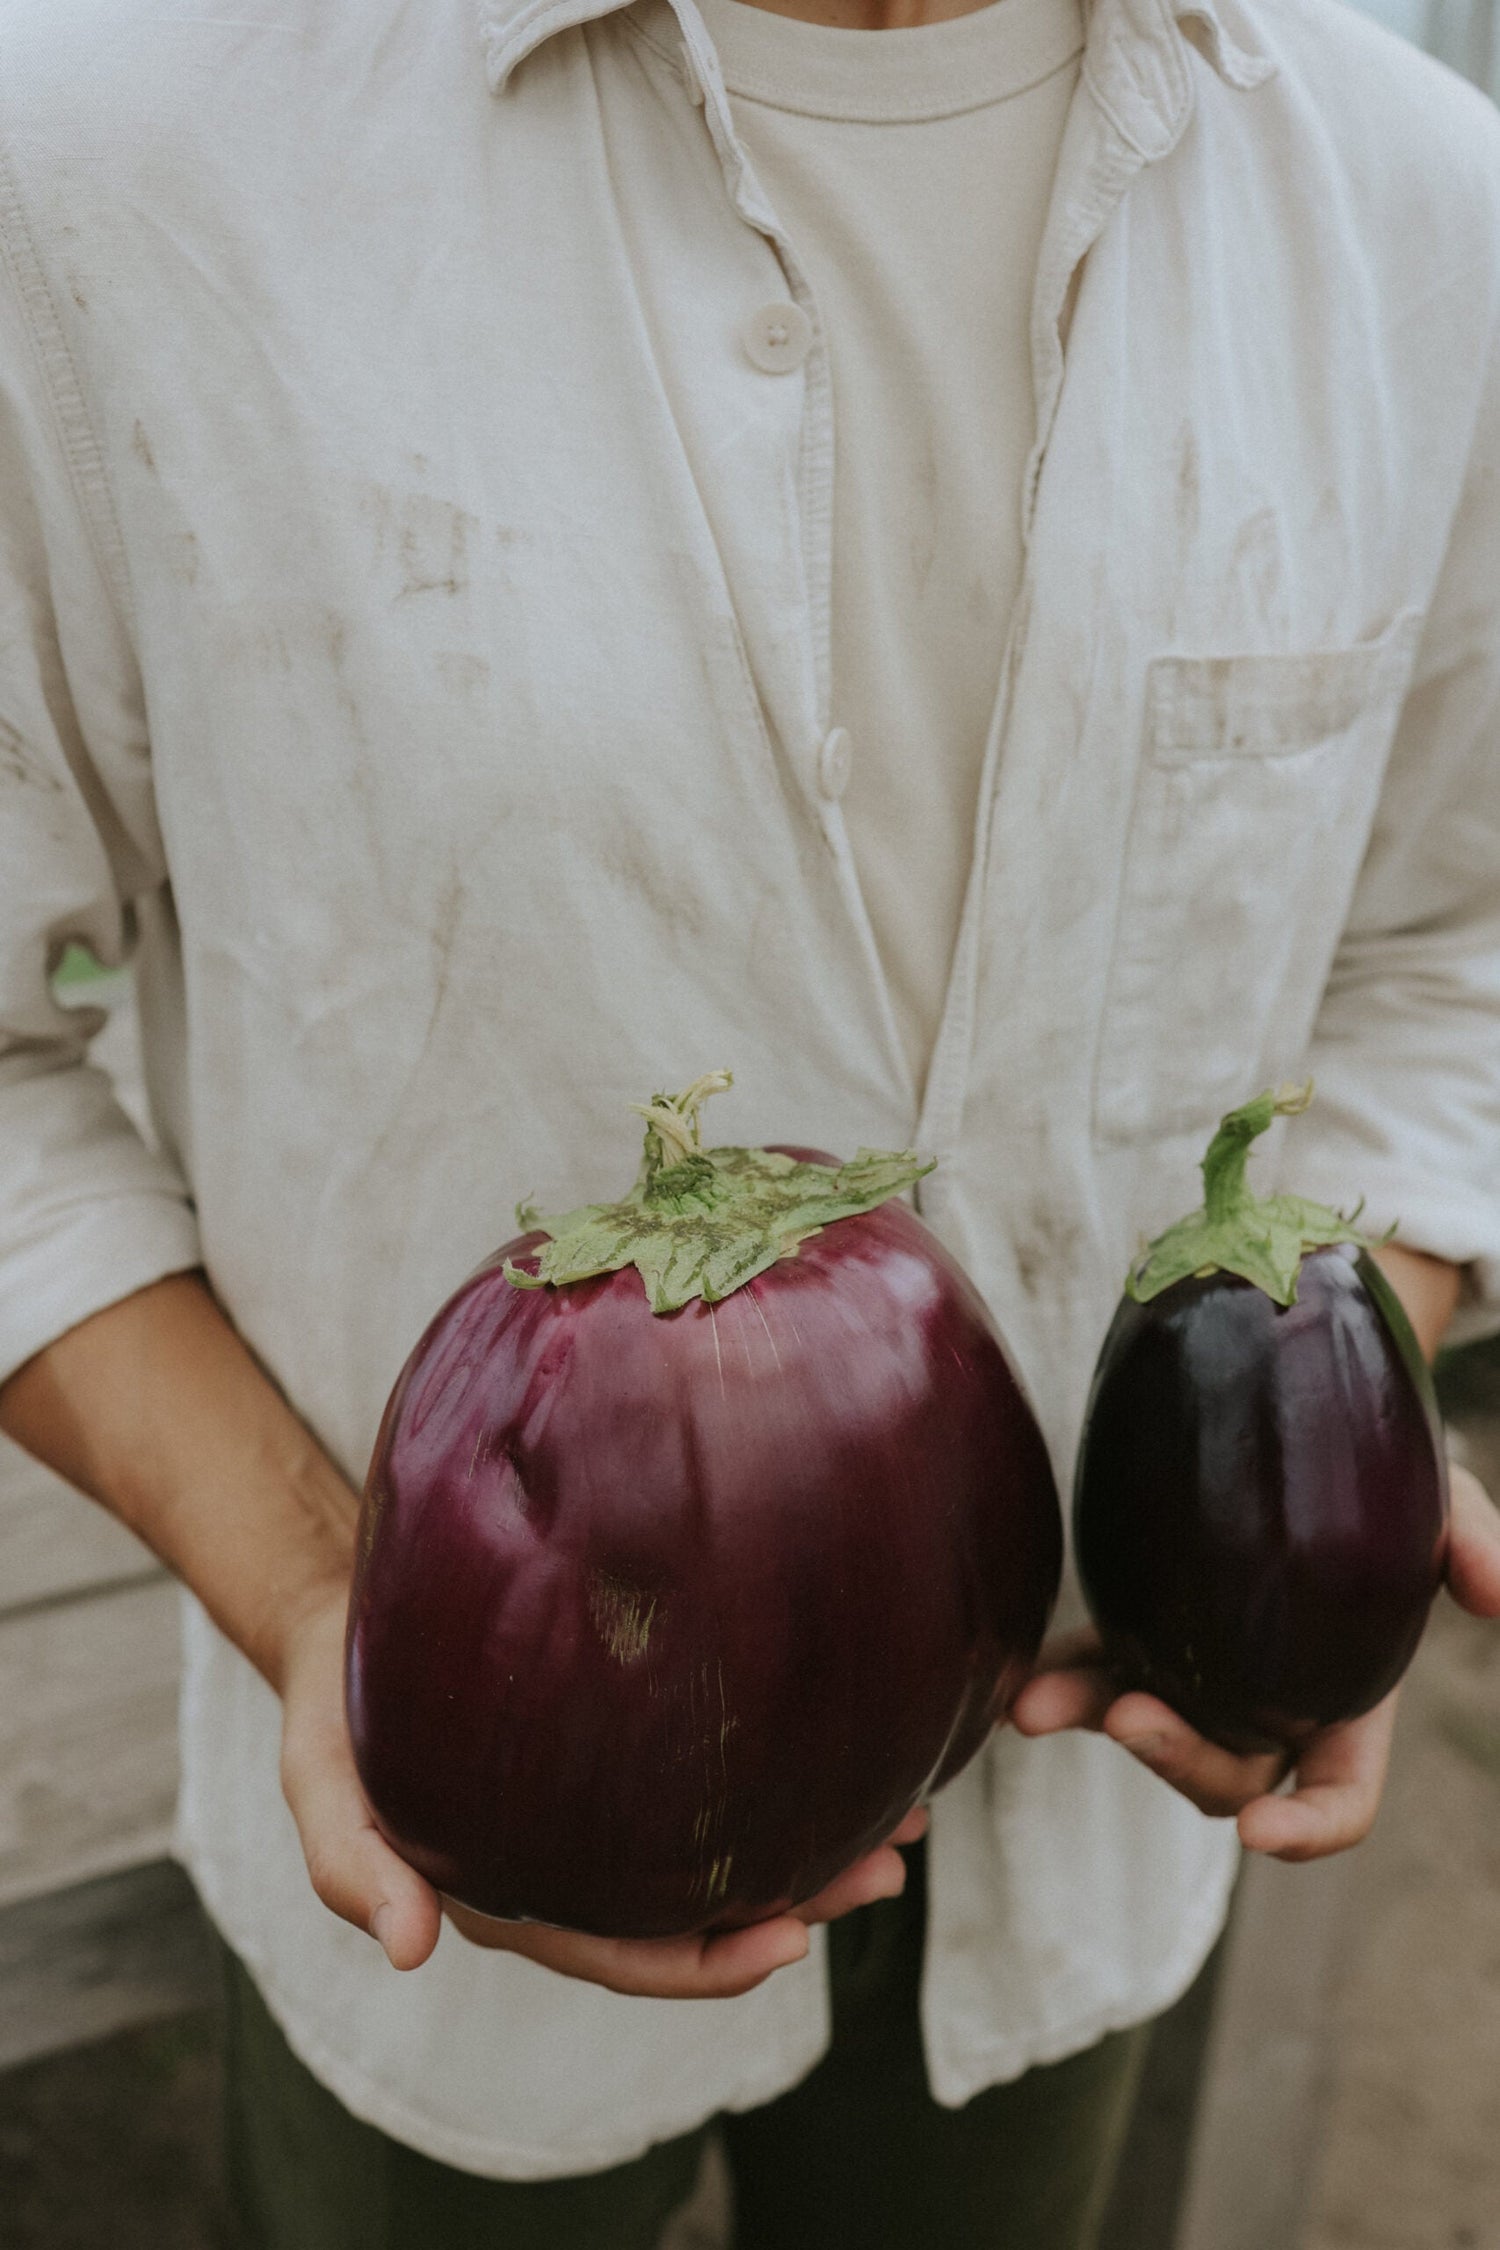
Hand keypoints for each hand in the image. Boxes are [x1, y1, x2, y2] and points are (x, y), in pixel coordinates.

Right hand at [279, 1582, 927, 1992]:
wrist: (343, 1608)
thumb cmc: (337, 1699)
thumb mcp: (321, 1780)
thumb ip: (351, 1863)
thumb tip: (406, 1948)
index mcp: (513, 1894)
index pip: (627, 1953)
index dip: (709, 1961)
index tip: (795, 1940)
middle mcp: (573, 1861)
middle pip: (701, 1908)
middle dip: (799, 1900)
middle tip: (885, 1867)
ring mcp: (602, 1803)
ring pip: (722, 1848)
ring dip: (812, 1844)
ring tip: (898, 1819)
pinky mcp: (620, 1736)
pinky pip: (711, 1776)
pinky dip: (779, 1772)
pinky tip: (841, 1741)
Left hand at [1012, 1463, 1499, 1860]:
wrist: (1303, 1404)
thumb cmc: (1386, 1462)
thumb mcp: (1441, 1495)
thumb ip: (1472, 1542)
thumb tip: (1497, 1596)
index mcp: (1352, 1703)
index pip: (1340, 1799)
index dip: (1308, 1830)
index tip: (1263, 1833)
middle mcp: (1272, 1702)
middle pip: (1227, 1776)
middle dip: (1179, 1760)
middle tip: (1131, 1718)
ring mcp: (1201, 1668)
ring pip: (1149, 1729)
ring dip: (1094, 1723)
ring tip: (1038, 1708)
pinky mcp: (1143, 1623)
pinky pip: (1095, 1666)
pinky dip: (1059, 1680)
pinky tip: (1021, 1682)